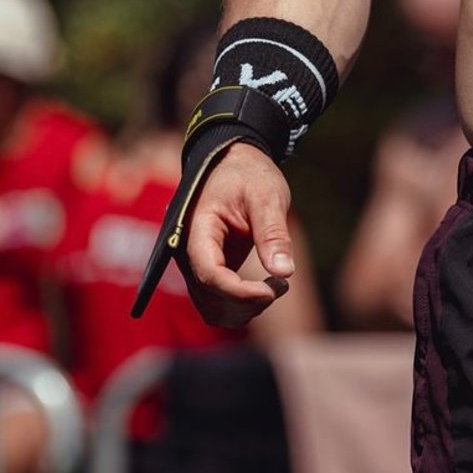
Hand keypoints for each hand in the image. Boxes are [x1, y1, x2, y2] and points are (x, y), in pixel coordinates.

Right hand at [179, 143, 296, 327]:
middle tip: (282, 285)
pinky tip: (265, 289)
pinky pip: (216, 304)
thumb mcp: (267, 196)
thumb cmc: (249, 174)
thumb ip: (273, 233)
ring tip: (276, 286)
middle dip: (247, 302)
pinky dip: (240, 306)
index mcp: (196, 228)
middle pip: (209, 297)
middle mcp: (187, 251)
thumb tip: (285, 272)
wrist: (235, 163)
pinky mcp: (206, 271)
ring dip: (244, 309)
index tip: (274, 289)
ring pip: (211, 309)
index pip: (209, 274)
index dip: (240, 292)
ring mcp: (194, 264)